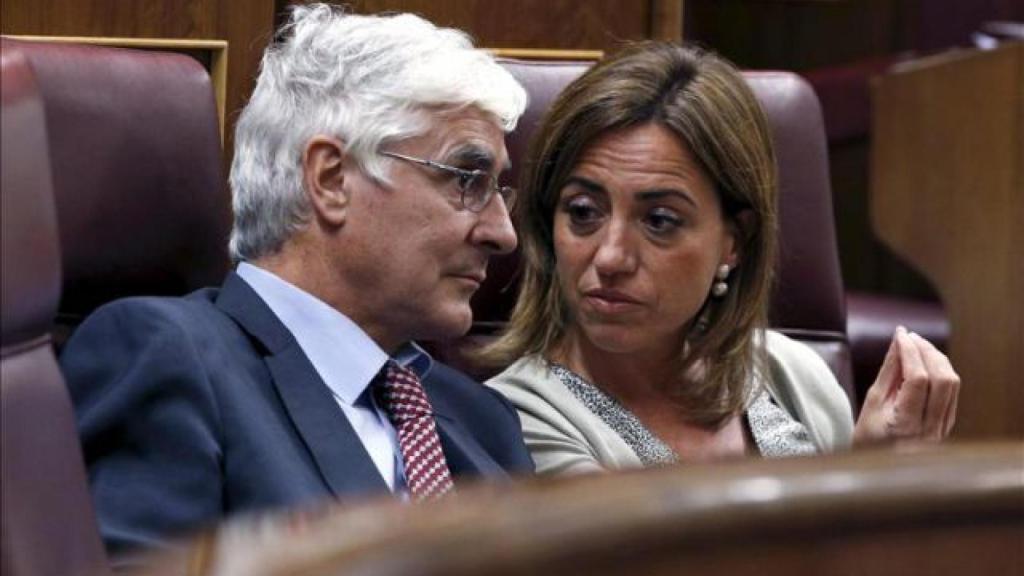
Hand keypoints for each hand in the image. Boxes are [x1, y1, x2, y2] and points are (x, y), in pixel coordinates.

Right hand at [853, 326, 959, 445]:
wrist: (881, 471)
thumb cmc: (869, 440)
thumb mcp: (871, 404)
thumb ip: (889, 372)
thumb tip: (899, 342)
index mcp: (906, 425)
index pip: (918, 379)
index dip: (911, 352)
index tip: (900, 335)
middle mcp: (931, 429)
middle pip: (943, 379)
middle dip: (927, 351)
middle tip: (910, 337)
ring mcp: (943, 429)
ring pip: (953, 383)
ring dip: (937, 359)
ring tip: (918, 346)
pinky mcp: (948, 425)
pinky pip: (952, 392)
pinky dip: (941, 371)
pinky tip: (926, 364)